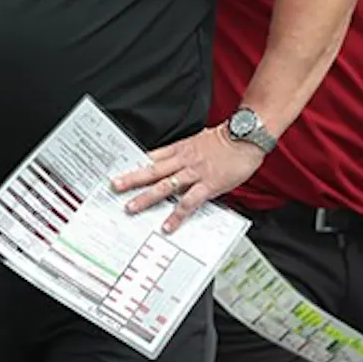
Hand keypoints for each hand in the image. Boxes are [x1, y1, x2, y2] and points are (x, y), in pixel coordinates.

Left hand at [111, 126, 265, 232]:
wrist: (247, 136)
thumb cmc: (227, 139)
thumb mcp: (200, 139)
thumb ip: (186, 151)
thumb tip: (172, 160)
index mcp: (181, 148)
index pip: (153, 156)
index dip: (136, 164)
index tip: (121, 170)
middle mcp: (184, 160)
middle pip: (152, 170)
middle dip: (132, 179)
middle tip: (115, 186)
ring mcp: (195, 173)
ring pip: (165, 185)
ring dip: (146, 197)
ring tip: (131, 207)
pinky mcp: (208, 185)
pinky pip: (189, 202)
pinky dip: (177, 215)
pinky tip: (168, 225)